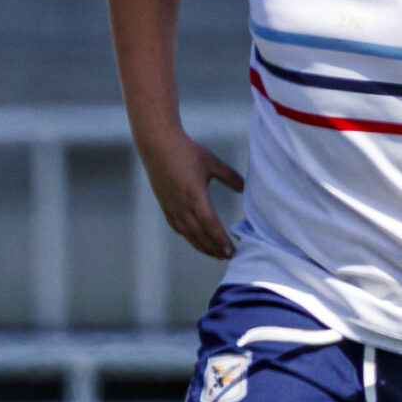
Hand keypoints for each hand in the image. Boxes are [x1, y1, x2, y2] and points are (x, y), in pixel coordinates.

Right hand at [139, 129, 243, 260]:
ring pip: (187, 233)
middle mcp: (181, 205)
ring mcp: (171, 206)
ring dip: (201, 245)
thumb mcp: (212, 162)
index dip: (220, 240)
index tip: (231, 251)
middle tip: (227, 258)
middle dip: (213, 248)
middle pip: (199, 234)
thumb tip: (245, 189)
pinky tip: (194, 239)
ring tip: (214, 254)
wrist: (157, 144)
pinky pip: (176, 226)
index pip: (210, 224)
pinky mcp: (164, 204)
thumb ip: (230, 177)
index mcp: (194, 196)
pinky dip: (187, 235)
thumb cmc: (187, 151)